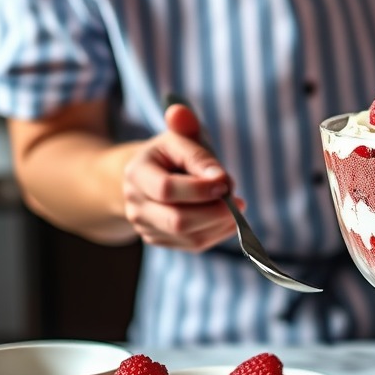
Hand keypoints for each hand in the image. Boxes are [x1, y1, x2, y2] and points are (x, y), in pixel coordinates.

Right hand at [121, 103, 240, 250]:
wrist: (148, 177)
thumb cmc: (170, 154)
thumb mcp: (178, 137)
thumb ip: (186, 129)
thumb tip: (196, 136)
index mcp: (137, 173)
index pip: (167, 189)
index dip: (200, 189)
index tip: (226, 181)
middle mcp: (135, 205)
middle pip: (177, 220)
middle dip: (214, 211)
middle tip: (238, 199)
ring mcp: (146, 227)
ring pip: (188, 237)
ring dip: (220, 224)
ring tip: (238, 207)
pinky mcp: (161, 241)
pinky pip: (193, 245)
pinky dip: (217, 233)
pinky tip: (228, 219)